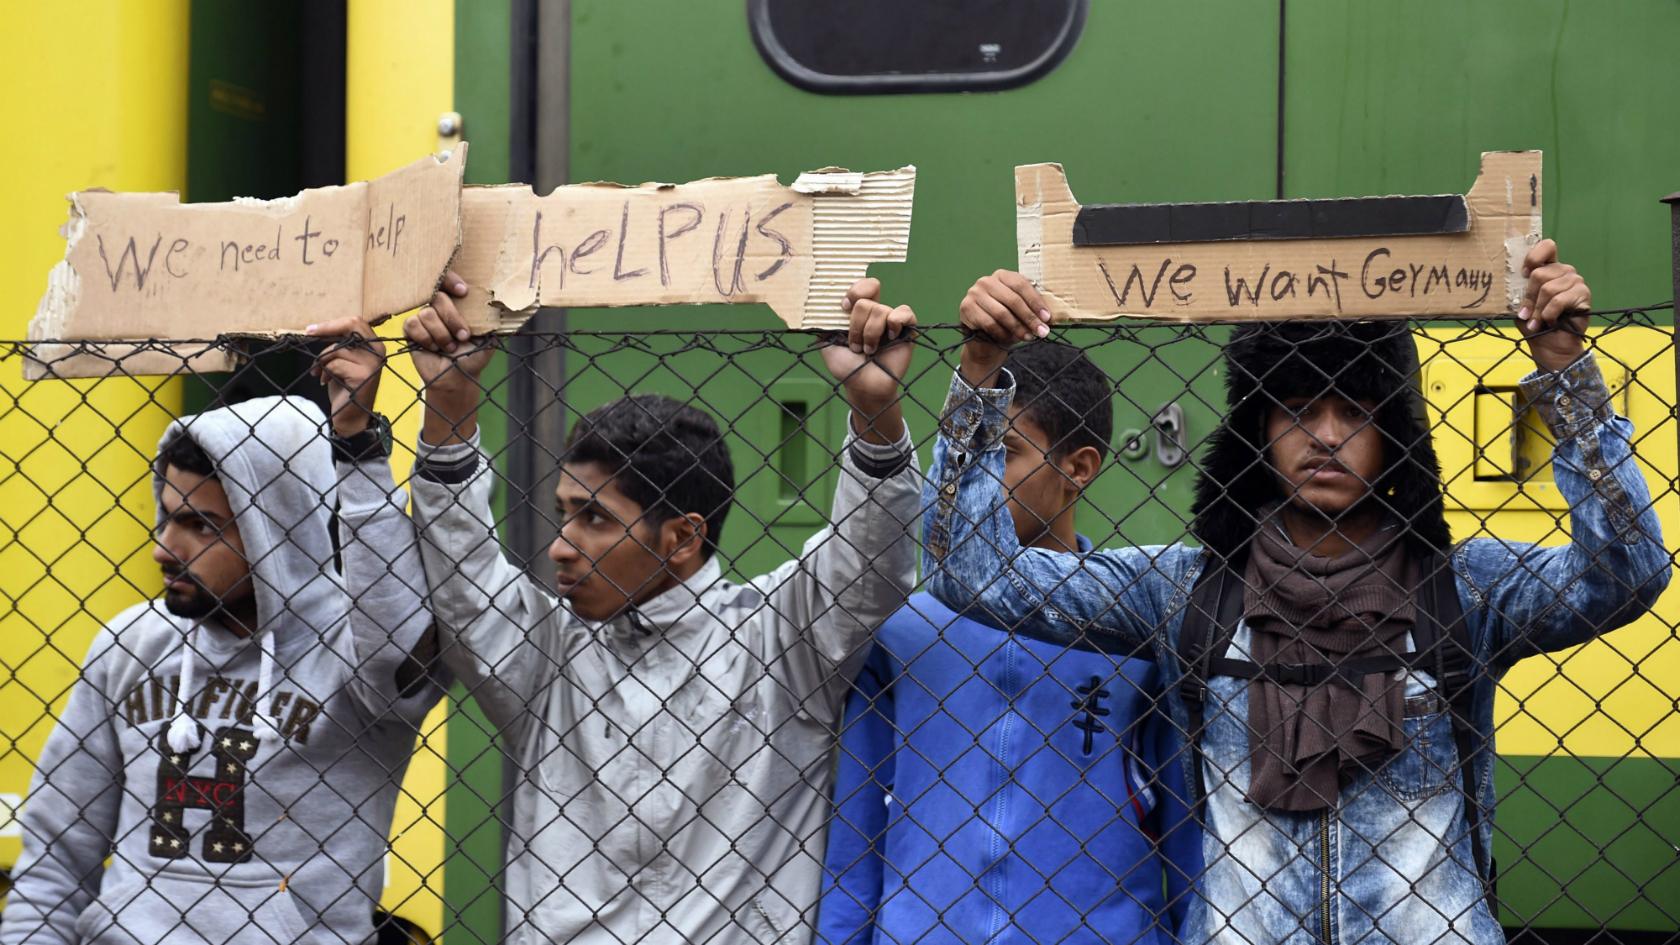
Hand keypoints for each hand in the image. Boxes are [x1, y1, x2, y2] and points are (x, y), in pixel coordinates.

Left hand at [305, 316, 385, 436]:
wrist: (350, 417)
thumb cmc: (344, 388)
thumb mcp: (345, 361)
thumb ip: (342, 345)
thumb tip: (320, 328)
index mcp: (375, 346)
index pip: (357, 322)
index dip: (333, 323)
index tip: (312, 329)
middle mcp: (378, 352)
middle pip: (351, 326)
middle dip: (327, 329)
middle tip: (309, 333)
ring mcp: (373, 364)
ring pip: (337, 349)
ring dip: (322, 361)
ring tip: (319, 373)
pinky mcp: (363, 375)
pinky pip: (334, 364)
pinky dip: (324, 373)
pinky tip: (325, 382)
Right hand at [404, 271, 492, 388]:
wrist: (457, 377)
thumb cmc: (474, 356)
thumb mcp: (489, 337)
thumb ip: (492, 320)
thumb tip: (504, 301)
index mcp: (457, 304)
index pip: (449, 281)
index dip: (452, 281)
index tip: (463, 292)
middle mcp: (438, 307)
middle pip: (438, 297)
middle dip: (452, 318)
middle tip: (463, 336)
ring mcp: (423, 316)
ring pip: (426, 313)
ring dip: (441, 334)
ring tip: (449, 347)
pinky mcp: (409, 329)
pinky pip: (413, 324)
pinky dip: (426, 339)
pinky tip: (433, 348)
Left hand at [821, 278, 913, 443]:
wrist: (864, 387)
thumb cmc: (847, 368)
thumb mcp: (827, 344)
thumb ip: (824, 325)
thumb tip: (818, 308)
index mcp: (858, 313)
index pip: (860, 288)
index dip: (853, 292)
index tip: (844, 308)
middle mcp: (875, 314)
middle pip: (866, 301)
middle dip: (856, 325)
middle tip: (855, 345)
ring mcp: (891, 321)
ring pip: (880, 310)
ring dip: (870, 333)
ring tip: (869, 350)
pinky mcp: (907, 329)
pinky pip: (904, 313)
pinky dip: (894, 323)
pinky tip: (890, 338)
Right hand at [958, 269, 1051, 385]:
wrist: (983, 340)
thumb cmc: (1006, 322)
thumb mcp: (1020, 312)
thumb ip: (1031, 308)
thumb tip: (1047, 317)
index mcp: (1002, 276)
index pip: (1021, 285)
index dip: (1036, 302)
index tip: (1047, 318)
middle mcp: (986, 281)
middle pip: (1013, 299)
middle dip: (1030, 318)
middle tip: (1042, 332)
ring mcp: (974, 294)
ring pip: (1001, 313)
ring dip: (1018, 328)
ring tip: (1029, 337)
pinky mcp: (966, 308)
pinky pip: (989, 323)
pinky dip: (1002, 333)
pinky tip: (1009, 339)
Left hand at [1517, 239, 1589, 373]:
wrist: (1551, 347)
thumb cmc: (1535, 325)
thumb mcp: (1520, 306)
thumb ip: (1518, 292)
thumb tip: (1515, 282)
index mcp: (1548, 269)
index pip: (1546, 247)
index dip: (1533, 258)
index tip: (1523, 275)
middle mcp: (1563, 272)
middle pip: (1540, 274)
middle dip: (1529, 298)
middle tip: (1527, 315)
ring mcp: (1575, 281)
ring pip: (1548, 288)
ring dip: (1538, 310)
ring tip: (1537, 322)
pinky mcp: (1583, 294)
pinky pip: (1559, 299)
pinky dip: (1549, 313)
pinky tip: (1551, 321)